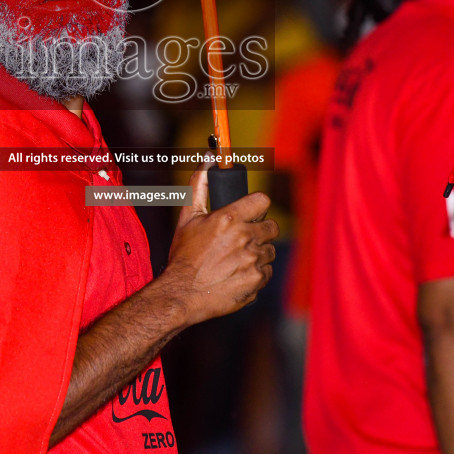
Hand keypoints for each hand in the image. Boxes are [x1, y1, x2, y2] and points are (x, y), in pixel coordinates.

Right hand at [157, 170, 277, 326]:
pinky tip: (238, 274)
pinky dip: (256, 273)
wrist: (182, 294)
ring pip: (269, 250)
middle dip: (259, 231)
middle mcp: (244, 238)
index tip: (251, 213)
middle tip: (243, 239)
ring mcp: (253, 261)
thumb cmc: (184, 256)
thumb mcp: (188, 217)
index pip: (262, 201)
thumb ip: (199, 185)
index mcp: (229, 218)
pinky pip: (266, 271)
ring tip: (237, 259)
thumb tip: (208, 159)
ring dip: (258, 253)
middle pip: (271, 227)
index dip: (257, 207)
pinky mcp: (257, 281)